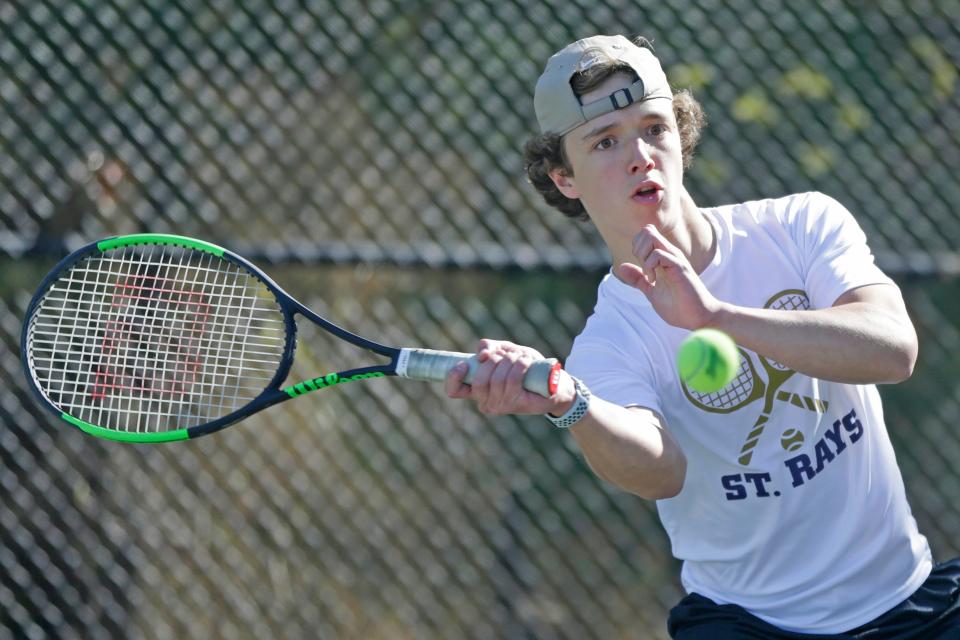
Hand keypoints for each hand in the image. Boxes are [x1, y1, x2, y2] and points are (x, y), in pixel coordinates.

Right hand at [444, 339, 574, 415]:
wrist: (554, 384)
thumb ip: (491, 347)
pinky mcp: (516, 404)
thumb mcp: (506, 352)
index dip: (453, 377)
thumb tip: (482, 354)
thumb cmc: (527, 368)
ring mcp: (500, 406)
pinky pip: (512, 380)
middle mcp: (486, 402)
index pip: (454, 391)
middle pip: (479, 379)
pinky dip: (519, 365)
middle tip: (508, 354)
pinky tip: (525, 360)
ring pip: (497, 378)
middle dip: (494, 360)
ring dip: (510, 360)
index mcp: (477, 391)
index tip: (464, 364)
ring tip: (521, 356)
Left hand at [616, 225, 719, 328]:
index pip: (645, 234)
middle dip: (637, 248)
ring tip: (649, 276)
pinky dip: (649, 266)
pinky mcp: (680, 267)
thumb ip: (637, 279)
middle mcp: (670, 253)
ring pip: (651, 236)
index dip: (636, 247)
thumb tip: (620, 267)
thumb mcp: (651, 292)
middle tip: (643, 269)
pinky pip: (658, 254)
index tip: (640, 267)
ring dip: (642, 256)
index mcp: (664, 257)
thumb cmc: (678, 306)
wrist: (698, 318)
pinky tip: (653, 280)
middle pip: (647, 230)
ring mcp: (676, 258)